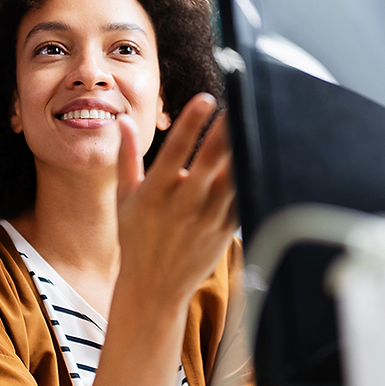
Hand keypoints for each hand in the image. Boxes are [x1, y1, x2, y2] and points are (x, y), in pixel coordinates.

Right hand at [115, 93, 236, 309]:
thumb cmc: (135, 236)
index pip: (175, 151)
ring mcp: (208, 218)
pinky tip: (261, 153)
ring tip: (256, 120)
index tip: (205, 99)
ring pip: (233, 176)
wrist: (154, 286)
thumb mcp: (124, 197)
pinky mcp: (226, 230)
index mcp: (154, 193)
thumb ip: (126, 156)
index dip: (191, 123)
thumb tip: (123, 120)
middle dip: (227, 129)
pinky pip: (244, 197)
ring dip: (244, 148)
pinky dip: (252, 176)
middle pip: (211, 160)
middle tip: (243, 99)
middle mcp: (183, 204)